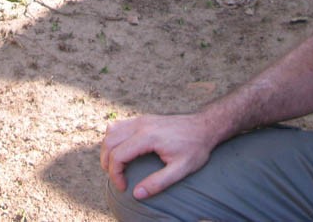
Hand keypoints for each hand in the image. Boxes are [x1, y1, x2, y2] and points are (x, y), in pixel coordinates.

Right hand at [99, 113, 216, 199]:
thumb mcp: (181, 170)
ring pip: (111, 132)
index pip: (118, 155)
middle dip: (107, 163)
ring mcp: (141, 120)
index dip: (115, 174)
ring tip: (114, 167)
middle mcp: (140, 125)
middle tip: (116, 179)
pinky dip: (113, 138)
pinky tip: (119, 150)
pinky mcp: (143, 119)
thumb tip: (137, 194)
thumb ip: (158, 182)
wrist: (205, 126)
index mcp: (147, 137)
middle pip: (110, 142)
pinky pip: (119, 126)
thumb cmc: (195, 148)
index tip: (124, 188)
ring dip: (107, 150)